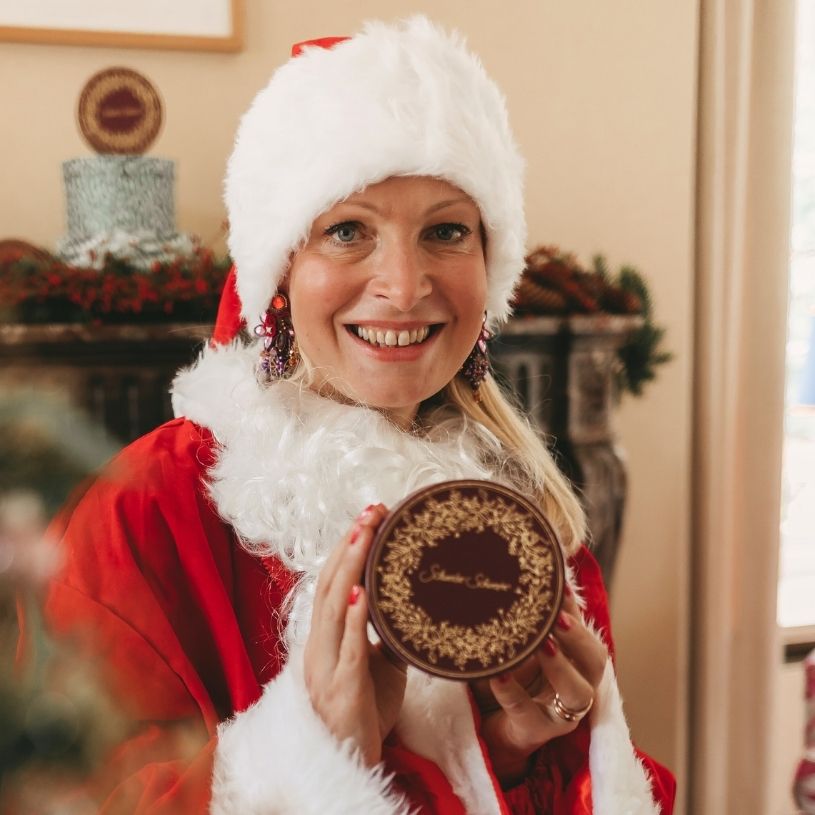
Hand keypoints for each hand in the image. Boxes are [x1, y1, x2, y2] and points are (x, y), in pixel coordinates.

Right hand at [303, 504, 406, 766]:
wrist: (351, 763)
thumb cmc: (365, 710)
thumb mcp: (379, 664)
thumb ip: (386, 633)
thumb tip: (409, 602)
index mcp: (325, 636)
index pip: (332, 581)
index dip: (347, 546)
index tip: (369, 515)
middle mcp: (318, 644)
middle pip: (329, 584)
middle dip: (349, 544)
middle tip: (371, 511)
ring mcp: (325, 666)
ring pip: (331, 607)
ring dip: (350, 568)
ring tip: (365, 534)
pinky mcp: (340, 689)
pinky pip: (347, 649)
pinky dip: (353, 619)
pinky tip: (363, 594)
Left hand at [475, 587, 607, 785]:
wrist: (490, 724)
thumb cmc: (513, 674)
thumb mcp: (522, 642)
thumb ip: (530, 616)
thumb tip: (531, 573)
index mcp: (576, 659)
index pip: (585, 630)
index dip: (575, 609)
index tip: (560, 586)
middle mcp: (577, 685)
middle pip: (596, 661)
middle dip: (579, 638)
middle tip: (560, 619)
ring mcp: (560, 713)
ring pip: (576, 692)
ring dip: (560, 666)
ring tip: (541, 644)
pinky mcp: (536, 733)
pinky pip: (527, 713)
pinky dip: (512, 693)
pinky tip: (498, 676)